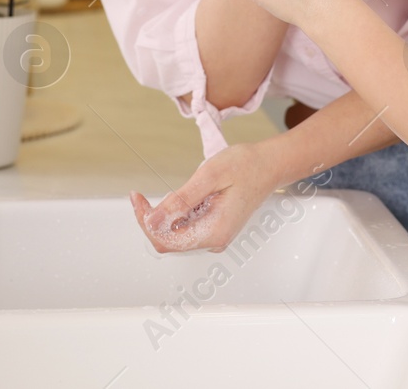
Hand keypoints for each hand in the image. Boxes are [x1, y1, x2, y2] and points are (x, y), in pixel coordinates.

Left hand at [129, 142, 279, 252]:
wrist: (270, 165)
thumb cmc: (246, 166)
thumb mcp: (209, 176)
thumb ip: (181, 200)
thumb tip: (154, 219)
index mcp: (214, 231)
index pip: (166, 241)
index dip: (146, 222)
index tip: (137, 198)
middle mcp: (214, 240)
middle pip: (169, 241)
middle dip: (151, 220)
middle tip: (140, 196)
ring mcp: (215, 236)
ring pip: (175, 236)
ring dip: (163, 217)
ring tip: (164, 194)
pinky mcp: (214, 228)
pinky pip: (186, 228)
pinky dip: (175, 214)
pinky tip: (179, 198)